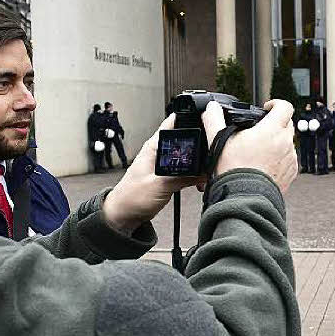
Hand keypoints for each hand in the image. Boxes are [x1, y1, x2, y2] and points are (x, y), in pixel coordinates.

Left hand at [102, 113, 197, 234]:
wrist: (123, 215)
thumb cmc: (131, 198)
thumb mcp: (159, 185)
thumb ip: (182, 176)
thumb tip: (202, 172)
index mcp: (154, 146)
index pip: (174, 123)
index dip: (191, 120)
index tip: (207, 125)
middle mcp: (160, 151)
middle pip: (186, 139)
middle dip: (200, 146)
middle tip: (211, 156)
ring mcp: (164, 163)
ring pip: (188, 156)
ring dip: (199, 164)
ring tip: (204, 175)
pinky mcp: (168, 175)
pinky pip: (186, 170)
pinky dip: (195, 175)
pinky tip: (199, 182)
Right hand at [210, 99, 298, 192]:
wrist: (245, 198)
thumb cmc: (234, 171)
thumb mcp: (219, 141)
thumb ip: (214, 119)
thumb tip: (211, 108)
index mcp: (272, 130)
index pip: (284, 106)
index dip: (275, 104)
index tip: (266, 108)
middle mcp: (285, 143)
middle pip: (287, 124)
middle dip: (275, 123)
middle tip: (259, 131)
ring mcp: (290, 159)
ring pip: (287, 143)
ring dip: (277, 142)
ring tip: (259, 151)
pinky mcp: (291, 173)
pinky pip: (288, 160)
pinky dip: (279, 159)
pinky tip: (263, 165)